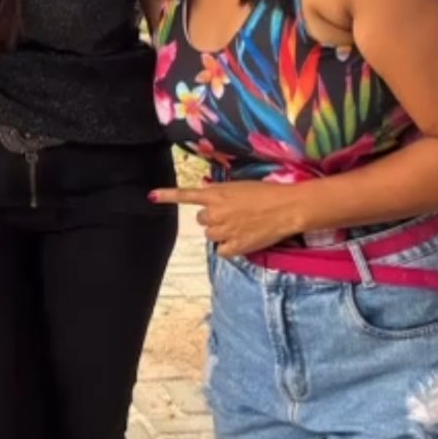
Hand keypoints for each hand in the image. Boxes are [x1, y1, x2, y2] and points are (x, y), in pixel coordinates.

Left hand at [150, 181, 304, 257]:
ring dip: (221, 233)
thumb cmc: (266, 193)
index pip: (186, 194)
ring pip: (210, 236)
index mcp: (216, 195)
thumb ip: (219, 192)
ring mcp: (224, 230)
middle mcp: (215, 212)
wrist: (286, 208)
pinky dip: (230, 248)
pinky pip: (222, 251)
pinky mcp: (235, 246)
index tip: (151, 196)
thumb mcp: (239, 186)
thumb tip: (207, 195)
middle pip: (201, 220)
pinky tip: (242, 240)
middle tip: (232, 215)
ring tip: (240, 226)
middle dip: (213, 218)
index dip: (167, 196)